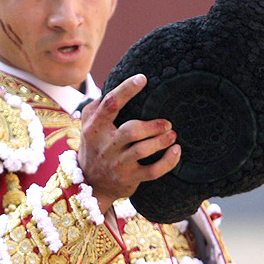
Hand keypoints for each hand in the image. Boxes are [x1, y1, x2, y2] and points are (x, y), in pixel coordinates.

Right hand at [77, 74, 180, 212]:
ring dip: (161, 140)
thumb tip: (116, 85)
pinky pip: (153, 171)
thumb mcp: (88, 125)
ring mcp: (117, 164)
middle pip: (131, 130)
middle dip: (153, 125)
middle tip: (167, 123)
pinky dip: (168, 161)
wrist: (90, 184)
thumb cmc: (94, 146)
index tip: (142, 79)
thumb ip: (97, 106)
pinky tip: (176, 151)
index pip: (110, 105)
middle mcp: (105, 146)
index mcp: (94, 128)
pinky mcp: (129, 179)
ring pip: (142, 150)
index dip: (126, 90)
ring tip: (172, 134)